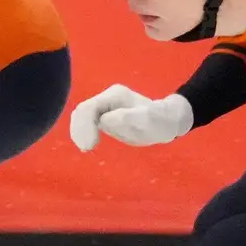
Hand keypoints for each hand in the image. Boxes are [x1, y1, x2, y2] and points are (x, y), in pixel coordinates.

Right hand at [68, 86, 191, 151]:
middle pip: (82, 110)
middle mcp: (107, 98)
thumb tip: (105, 119)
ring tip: (85, 148)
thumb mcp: (149, 121)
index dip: (85, 126)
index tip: (90, 146)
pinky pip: (87, 121)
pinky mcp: (104, 114)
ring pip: (81, 115)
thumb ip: (130, 118)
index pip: (90, 108)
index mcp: (115, 96)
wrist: (166, 121)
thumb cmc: (160, 121)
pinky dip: (83, 132)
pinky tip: (86, 144)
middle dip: (80, 129)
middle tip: (86, 149)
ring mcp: (105, 105)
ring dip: (79, 132)